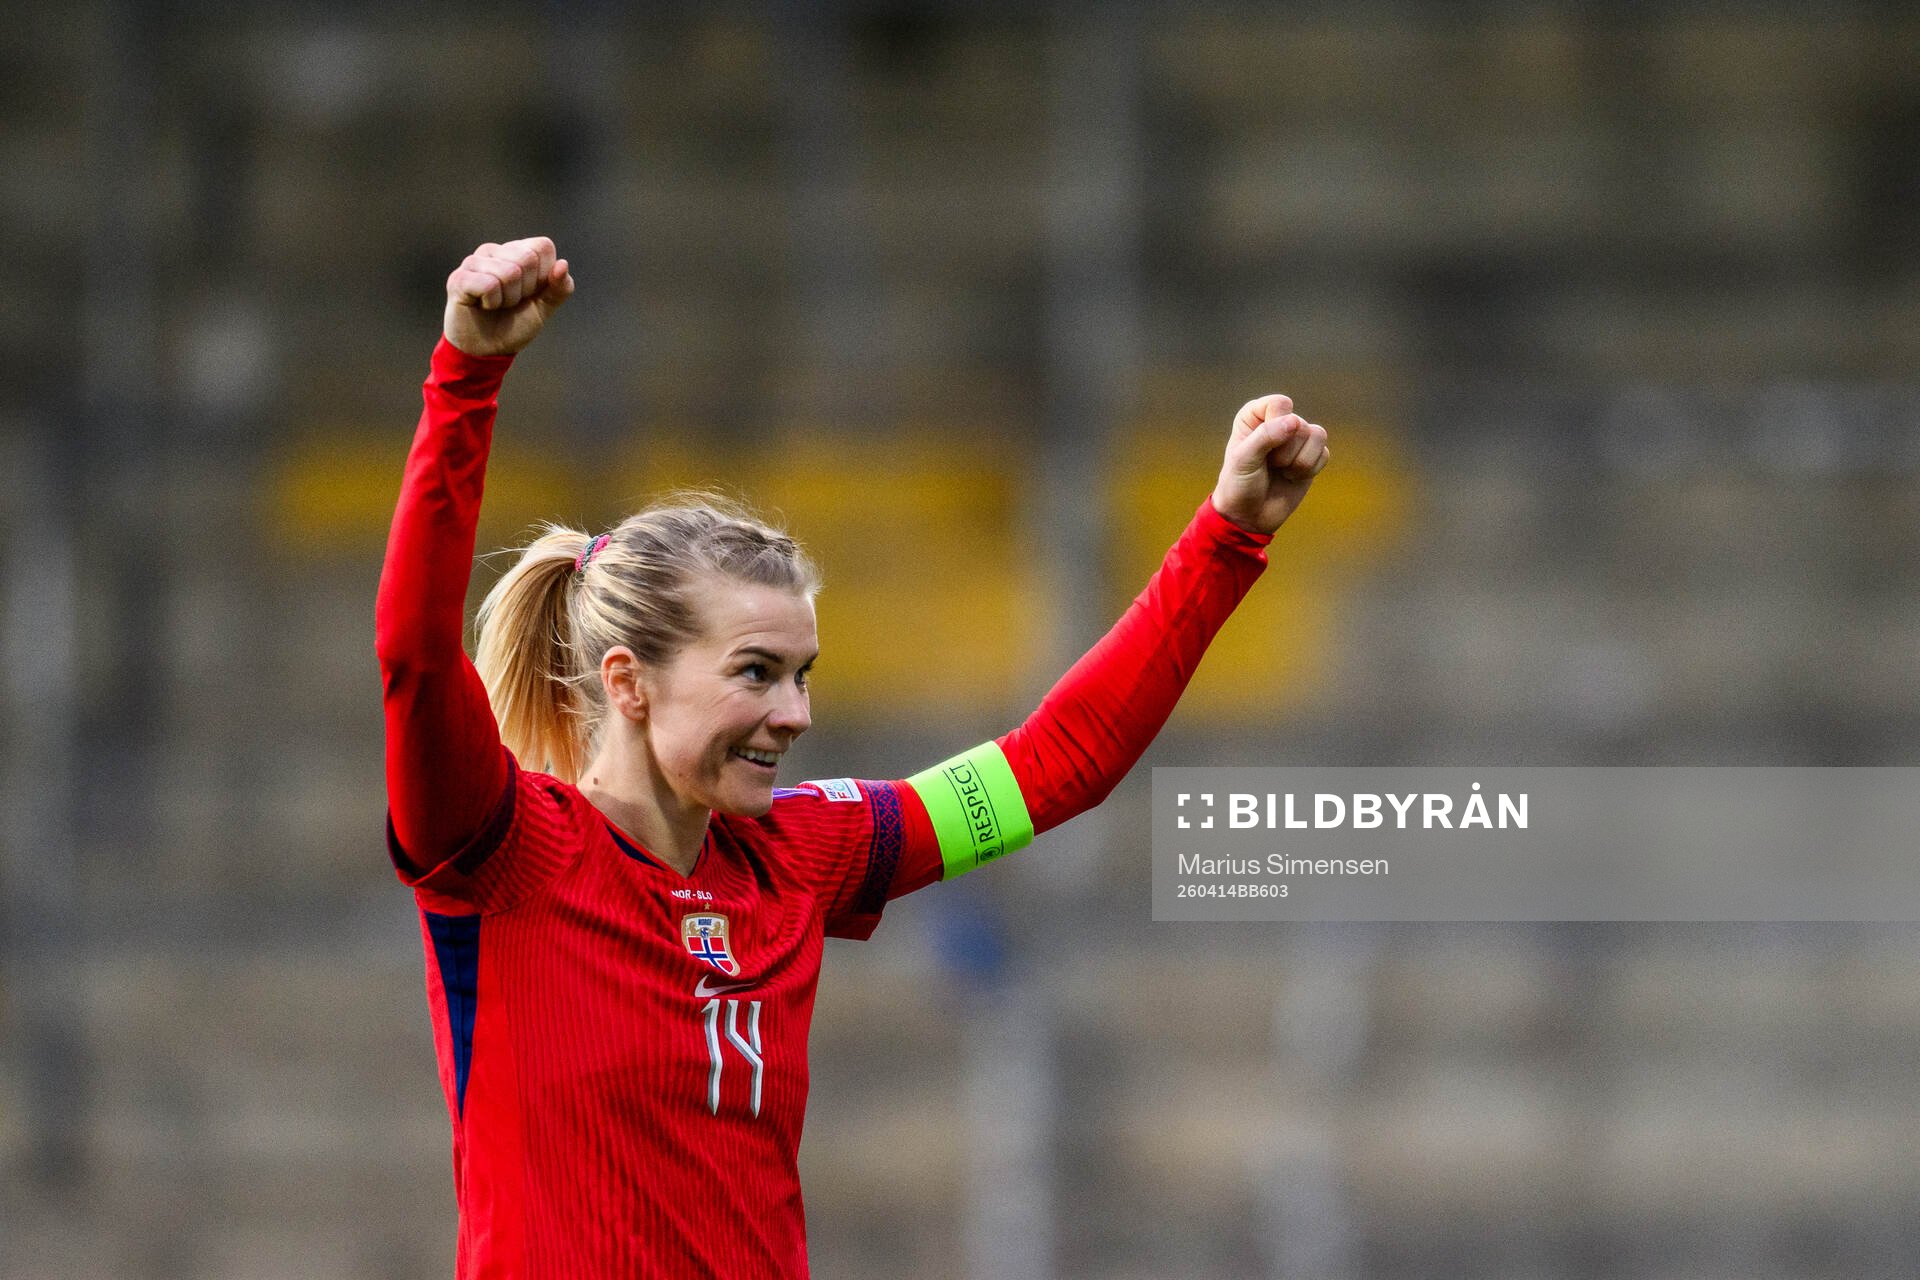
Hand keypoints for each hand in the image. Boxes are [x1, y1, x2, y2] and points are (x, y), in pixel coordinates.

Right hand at [443, 236, 574, 356]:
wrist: (488, 350)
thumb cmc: (515, 324)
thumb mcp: (545, 307)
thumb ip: (560, 288)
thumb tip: (563, 264)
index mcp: (517, 251)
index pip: (543, 247)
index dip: (543, 276)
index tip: (530, 292)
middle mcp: (495, 251)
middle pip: (527, 258)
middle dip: (525, 289)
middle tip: (511, 301)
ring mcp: (474, 262)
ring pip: (508, 273)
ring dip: (507, 299)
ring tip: (496, 304)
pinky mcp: (459, 278)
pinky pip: (488, 285)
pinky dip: (491, 303)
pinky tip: (482, 306)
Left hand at [1209, 395, 1328, 534]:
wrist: (1249, 516)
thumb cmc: (1239, 484)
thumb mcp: (1243, 459)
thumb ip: (1266, 436)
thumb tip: (1295, 422)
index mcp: (1255, 415)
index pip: (1280, 404)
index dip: (1274, 426)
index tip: (1259, 447)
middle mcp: (1278, 421)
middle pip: (1299, 424)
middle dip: (1285, 451)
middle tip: (1269, 465)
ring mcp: (1297, 438)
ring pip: (1317, 435)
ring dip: (1298, 461)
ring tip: (1281, 470)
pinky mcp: (1312, 456)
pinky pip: (1324, 454)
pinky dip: (1308, 470)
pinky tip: (1291, 477)